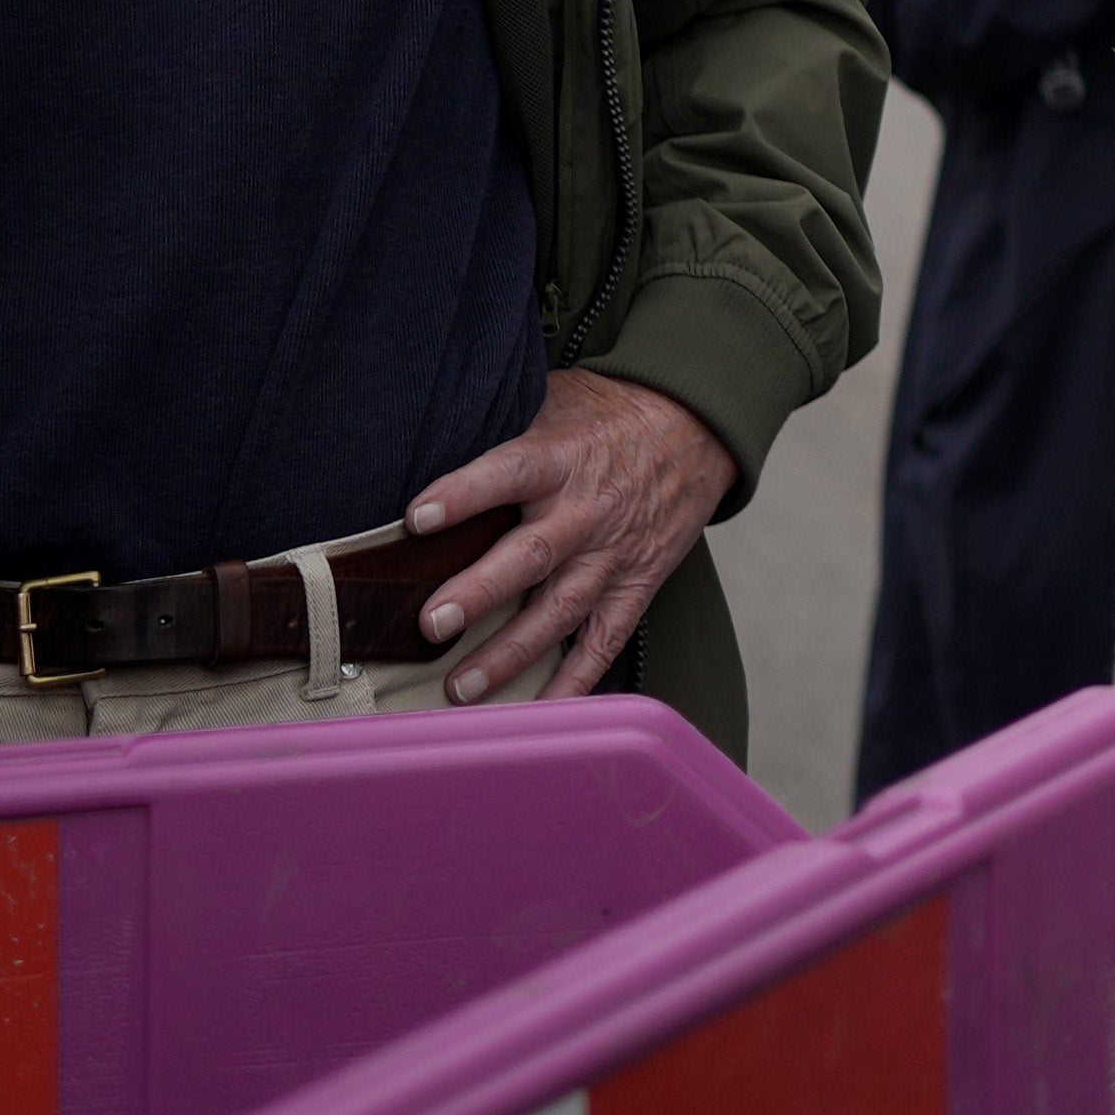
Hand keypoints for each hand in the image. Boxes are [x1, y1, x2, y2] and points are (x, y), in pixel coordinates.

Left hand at [405, 369, 732, 704]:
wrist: (698, 426)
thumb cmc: (610, 414)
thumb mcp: (557, 400)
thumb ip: (501, 428)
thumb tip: (425, 440)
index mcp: (561, 457)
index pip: (508, 473)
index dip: (463, 495)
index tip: (416, 519)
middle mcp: (586, 511)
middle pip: (530, 555)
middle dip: (479, 592)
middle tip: (431, 623)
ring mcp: (612, 555)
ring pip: (560, 610)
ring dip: (510, 653)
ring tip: (461, 688)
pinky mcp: (635, 586)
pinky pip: (603, 642)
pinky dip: (574, 682)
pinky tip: (540, 714)